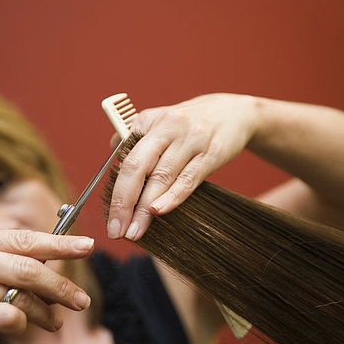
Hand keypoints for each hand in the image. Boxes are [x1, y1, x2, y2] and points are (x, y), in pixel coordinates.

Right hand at [0, 228, 93, 343]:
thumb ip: (10, 265)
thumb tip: (56, 271)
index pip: (26, 239)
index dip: (60, 243)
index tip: (88, 246)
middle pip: (29, 269)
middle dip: (60, 286)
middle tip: (81, 301)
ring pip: (22, 296)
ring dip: (45, 312)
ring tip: (54, 322)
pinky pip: (8, 318)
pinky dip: (22, 324)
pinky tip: (21, 327)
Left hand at [107, 93, 258, 240]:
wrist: (233, 112)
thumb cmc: (191, 123)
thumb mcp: (160, 122)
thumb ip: (136, 138)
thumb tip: (114, 156)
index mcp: (148, 121)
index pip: (124, 160)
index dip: (115, 192)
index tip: (110, 218)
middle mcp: (166, 128)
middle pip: (137, 167)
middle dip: (123, 202)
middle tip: (117, 230)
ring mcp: (190, 140)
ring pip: (162, 177)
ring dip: (145, 208)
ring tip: (135, 231)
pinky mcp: (211, 153)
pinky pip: (188, 178)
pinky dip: (173, 196)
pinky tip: (159, 211)